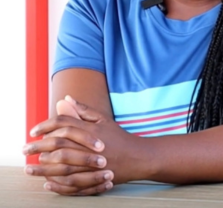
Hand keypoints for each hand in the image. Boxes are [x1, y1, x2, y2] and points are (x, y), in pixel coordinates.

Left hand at [23, 97, 149, 194]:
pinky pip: (72, 184)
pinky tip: (47, 183)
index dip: (46, 126)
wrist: (137, 157)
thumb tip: (65, 99)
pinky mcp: (94, 180)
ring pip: (63, 166)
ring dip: (44, 167)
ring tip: (32, 167)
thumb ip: (83, 110)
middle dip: (39, 147)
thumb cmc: (118, 137)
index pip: (64, 124)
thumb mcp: (102, 120)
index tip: (33, 131)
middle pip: (59, 145)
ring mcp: (92, 164)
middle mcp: (90, 146)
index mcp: (91, 130)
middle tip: (25, 149)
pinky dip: (58, 184)